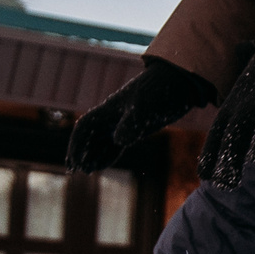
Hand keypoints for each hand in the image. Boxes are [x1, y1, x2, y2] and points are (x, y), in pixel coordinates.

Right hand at [67, 57, 214, 172]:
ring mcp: (125, 121)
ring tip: (87, 171)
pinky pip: (116, 142)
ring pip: (102, 140)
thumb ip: (131, 124)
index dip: (76, 144)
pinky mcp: (138, 126)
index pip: (85, 126)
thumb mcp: (146, 108)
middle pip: (90, 135)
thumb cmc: (161, 91)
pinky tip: (104, 164)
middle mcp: (114, 115)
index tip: (74, 161)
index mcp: (111, 109)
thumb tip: (118, 140)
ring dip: (93, 155)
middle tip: (76, 171)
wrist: (180, 82)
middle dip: (81, 152)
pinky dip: (108, 153)